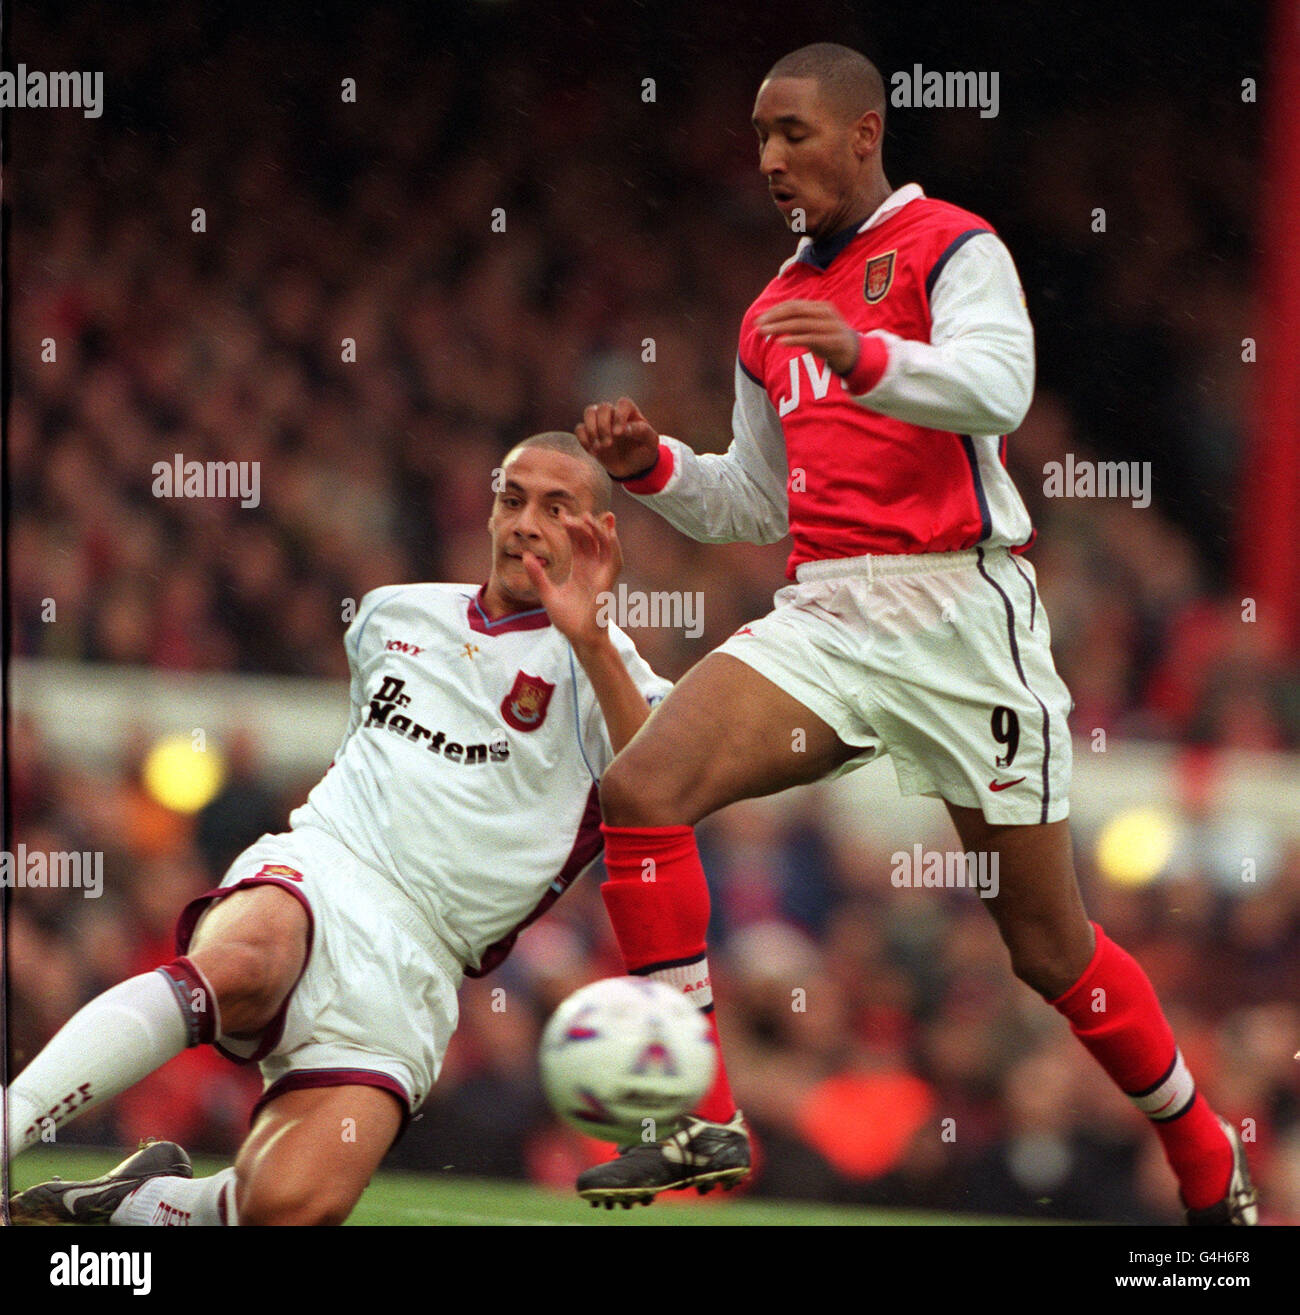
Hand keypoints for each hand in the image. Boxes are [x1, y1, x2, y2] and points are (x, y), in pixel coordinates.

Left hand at [522, 511, 621, 651]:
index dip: (572, 529)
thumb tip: (526, 555)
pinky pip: (614, 559)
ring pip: (605, 546)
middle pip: (591, 541)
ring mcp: (601, 574)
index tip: (562, 516)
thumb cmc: (568, 620)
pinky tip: (609, 532)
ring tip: (589, 517)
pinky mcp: (607, 581)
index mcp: (580, 570)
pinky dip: (613, 545)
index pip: (578, 544)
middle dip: (584, 525)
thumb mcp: (548, 593)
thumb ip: (537, 575)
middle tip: (571, 515)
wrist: (580, 637)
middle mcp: (592, 569)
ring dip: (599, 531)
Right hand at [576, 397, 660, 478]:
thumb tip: (625, 428)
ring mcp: (600, 422)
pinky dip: (584, 440)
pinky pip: (579, 429)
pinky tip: (594, 453)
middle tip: (608, 445)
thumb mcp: (651, 442)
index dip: (619, 416)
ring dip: (591, 430)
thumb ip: (642, 431)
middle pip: (603, 407)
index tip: (619, 434)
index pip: (623, 403)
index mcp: (630, 412)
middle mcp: (614, 413)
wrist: (633, 467)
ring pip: (589, 412)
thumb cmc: (644, 451)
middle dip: (603, 426)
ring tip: (599, 449)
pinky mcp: (590, 434)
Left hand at [756, 300, 858, 373]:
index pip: (793, 305)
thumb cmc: (829, 339)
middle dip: (774, 318)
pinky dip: (794, 340)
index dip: (775, 311)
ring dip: (780, 328)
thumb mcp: (814, 328)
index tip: (760, 319)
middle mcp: (825, 314)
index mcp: (820, 307)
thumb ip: (797, 324)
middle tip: (758, 326)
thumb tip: (771, 323)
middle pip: (795, 312)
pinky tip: (781, 342)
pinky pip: (810, 339)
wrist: (855, 353)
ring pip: (801, 324)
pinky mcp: (833, 341)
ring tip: (765, 332)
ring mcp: (830, 327)